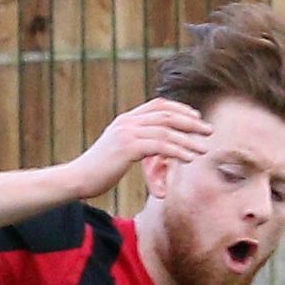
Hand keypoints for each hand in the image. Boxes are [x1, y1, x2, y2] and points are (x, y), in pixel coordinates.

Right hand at [71, 98, 212, 197]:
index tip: (196, 118)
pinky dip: (178, 151)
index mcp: (125, 120)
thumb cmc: (95, 172)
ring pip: (166, 130)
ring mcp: (127, 133)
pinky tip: (189, 158)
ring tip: (204, 148)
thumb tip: (145, 148)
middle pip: (166, 114)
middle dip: (190, 122)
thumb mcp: (115, 152)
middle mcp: (127, 122)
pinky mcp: (128, 147)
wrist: (76, 179)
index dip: (180, 109)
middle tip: (208, 131)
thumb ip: (132, 145)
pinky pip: (160, 145)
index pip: (158, 105)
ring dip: (188, 139)